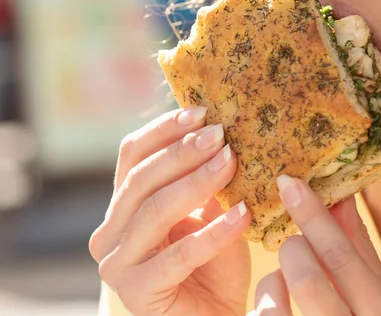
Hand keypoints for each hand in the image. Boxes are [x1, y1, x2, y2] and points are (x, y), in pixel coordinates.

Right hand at [89, 107, 251, 315]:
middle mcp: (110, 231)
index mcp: (124, 206)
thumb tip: (222, 134)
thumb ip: (207, 181)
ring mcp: (117, 263)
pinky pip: (179, 255)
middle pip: (141, 179)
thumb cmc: (213, 265)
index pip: (133, 155)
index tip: (201, 111)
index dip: (165, 130)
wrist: (214, 315)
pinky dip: (214, 232)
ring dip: (197, 182)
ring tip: (231, 161)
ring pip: (155, 210)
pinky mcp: (137, 292)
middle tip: (219, 134)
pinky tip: (244, 214)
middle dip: (183, 152)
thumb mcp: (210, 213)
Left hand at [253, 176, 380, 315]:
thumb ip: (361, 253)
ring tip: (284, 275)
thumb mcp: (379, 298)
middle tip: (294, 243)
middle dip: (293, 250)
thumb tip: (342, 197)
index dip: (313, 216)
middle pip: (307, 278)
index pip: (344, 257)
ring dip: (274, 280)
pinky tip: (274, 299)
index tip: (288, 182)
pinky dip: (265, 304)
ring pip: (274, 306)